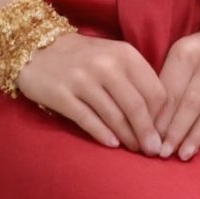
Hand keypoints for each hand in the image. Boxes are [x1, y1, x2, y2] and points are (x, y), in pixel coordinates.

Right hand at [16, 32, 167, 154]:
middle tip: (153, 151)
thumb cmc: (84, 56)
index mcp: (124, 53)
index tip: (162, 132)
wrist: (37, 47)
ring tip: (135, 151)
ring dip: (128, 138)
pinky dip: (103, 135)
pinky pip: (88, 120)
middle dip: (148, 133)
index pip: (155, 91)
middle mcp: (106, 64)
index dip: (161, 116)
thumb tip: (157, 117)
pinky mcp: (62, 94)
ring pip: (115, 117)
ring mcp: (83, 79)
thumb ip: (135, 79)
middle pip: (137, 107)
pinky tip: (113, 145)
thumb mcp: (113, 56)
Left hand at [154, 30, 199, 159]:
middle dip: (175, 131)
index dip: (160, 117)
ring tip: (185, 155)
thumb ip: (173, 80)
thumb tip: (155, 121)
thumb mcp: (188, 55)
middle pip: (190, 102)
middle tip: (164, 154)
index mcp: (188, 50)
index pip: (171, 90)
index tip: (151, 138)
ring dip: (197, 136)